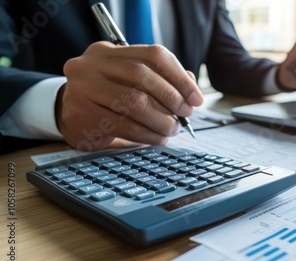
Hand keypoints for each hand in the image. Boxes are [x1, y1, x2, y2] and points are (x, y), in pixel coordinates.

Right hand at [57, 41, 203, 150]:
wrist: (65, 115)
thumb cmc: (106, 98)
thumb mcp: (129, 83)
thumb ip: (159, 80)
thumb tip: (192, 87)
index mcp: (109, 52)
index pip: (153, 54)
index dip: (180, 77)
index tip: (195, 98)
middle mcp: (92, 64)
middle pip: (142, 75)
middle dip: (171, 98)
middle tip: (185, 115)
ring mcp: (82, 87)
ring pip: (133, 102)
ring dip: (160, 120)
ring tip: (171, 130)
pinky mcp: (80, 114)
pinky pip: (123, 126)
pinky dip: (146, 135)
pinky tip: (156, 139)